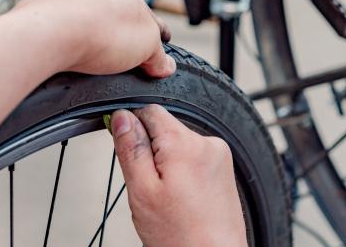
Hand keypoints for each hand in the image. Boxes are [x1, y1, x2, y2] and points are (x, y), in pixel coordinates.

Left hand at [10, 0, 174, 76]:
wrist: (49, 33)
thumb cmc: (100, 34)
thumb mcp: (146, 49)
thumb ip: (158, 56)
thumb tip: (165, 64)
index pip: (149, 17)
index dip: (155, 36)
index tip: (155, 51)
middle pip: (115, 13)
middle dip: (119, 32)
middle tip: (121, 57)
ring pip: (84, 14)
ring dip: (88, 30)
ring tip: (89, 57)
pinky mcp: (43, 9)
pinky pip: (57, 22)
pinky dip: (62, 34)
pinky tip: (63, 51)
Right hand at [110, 105, 246, 246]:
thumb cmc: (181, 236)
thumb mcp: (142, 191)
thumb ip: (130, 149)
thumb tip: (121, 117)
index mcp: (184, 144)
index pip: (149, 111)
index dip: (132, 127)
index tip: (127, 150)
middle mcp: (207, 143)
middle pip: (165, 128)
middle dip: (151, 151)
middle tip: (150, 186)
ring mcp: (219, 156)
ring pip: (179, 144)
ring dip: (167, 163)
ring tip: (169, 196)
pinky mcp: (224, 169)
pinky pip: (194, 158)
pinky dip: (183, 172)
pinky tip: (182, 197)